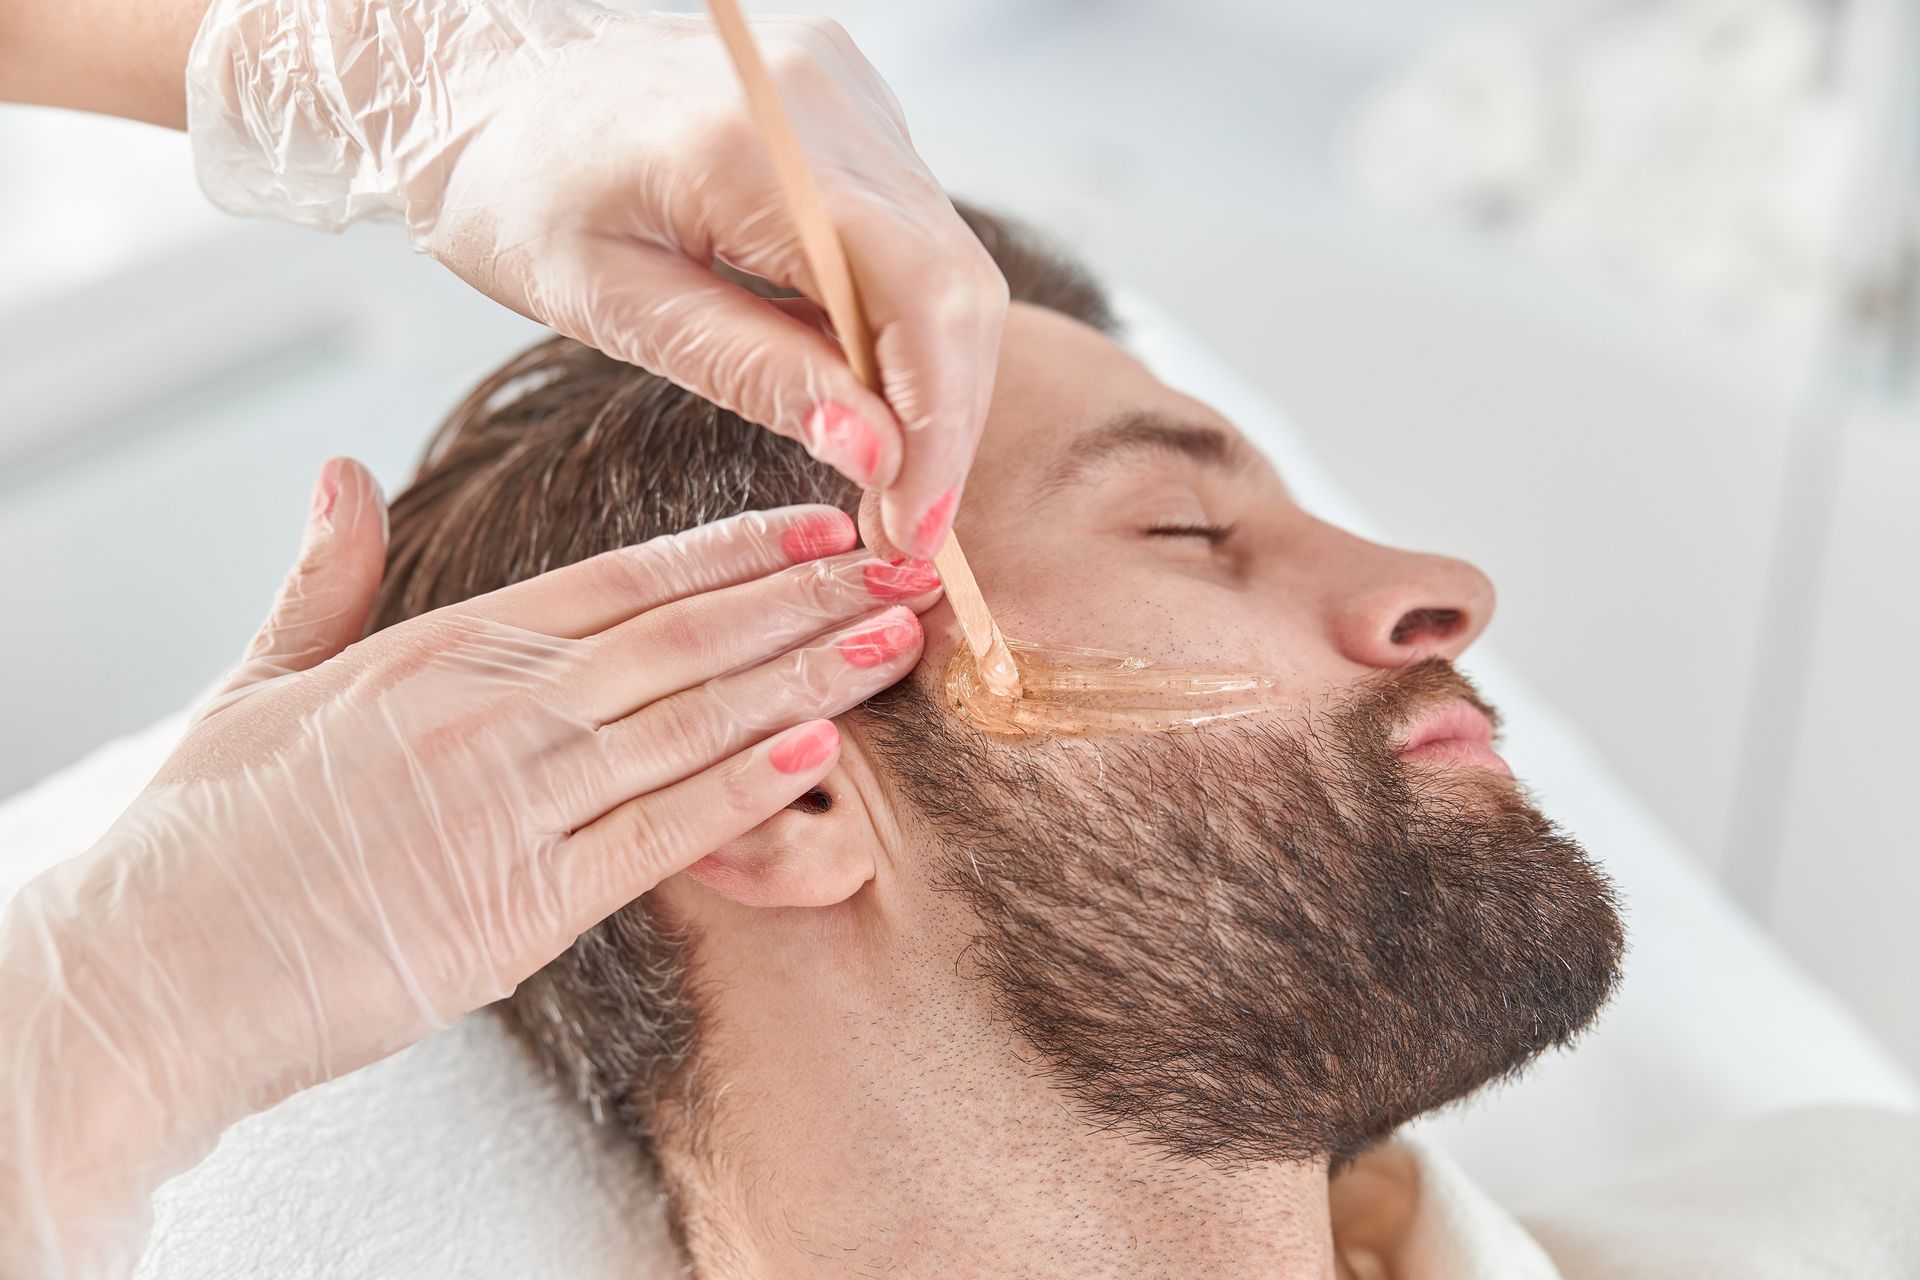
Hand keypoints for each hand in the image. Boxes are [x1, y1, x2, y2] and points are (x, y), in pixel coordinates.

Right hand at [0, 458, 939, 1276]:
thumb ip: (325, 579)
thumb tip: (344, 472)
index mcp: (436, 650)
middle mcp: (487, 712)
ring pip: (688, 725)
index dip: (732, 552)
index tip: (820, 527)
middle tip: (905, 569)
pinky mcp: (518, 908)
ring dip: (803, 682)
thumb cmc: (205, 836)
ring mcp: (509, 806)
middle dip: (803, 604)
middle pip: (680, 640)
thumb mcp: (257, 683)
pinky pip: (654, 837)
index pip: (619, 581)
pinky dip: (739, 795)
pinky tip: (815, 754)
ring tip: (893, 644)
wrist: (148, 975)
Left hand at [184, 0, 1007, 559]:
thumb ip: (754, 374)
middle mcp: (820, 103)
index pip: (918, 296)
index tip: (914, 524)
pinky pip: (917, 231)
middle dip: (944, 420)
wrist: (490, 85)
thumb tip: (877, 457)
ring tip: (884, 473)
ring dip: (932, 379)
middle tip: (903, 524)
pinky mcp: (853, 104)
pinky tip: (860, 383)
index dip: (939, 424)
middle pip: (955, 283)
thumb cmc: (521, 195)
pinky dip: (905, 322)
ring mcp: (846, 94)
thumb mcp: (614, 307)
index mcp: (748, 146)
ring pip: (950, 261)